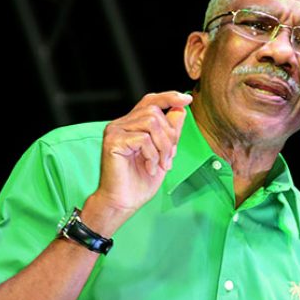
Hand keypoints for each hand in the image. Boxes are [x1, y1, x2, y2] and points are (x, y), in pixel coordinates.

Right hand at [92, 91, 191, 216]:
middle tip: (169, 159)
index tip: (187, 100)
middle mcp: (120, 124)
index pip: (150, 101)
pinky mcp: (113, 141)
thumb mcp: (163, 154)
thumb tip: (181, 110)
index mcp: (131, 124)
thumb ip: (170, 132)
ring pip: (151, 123)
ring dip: (163, 146)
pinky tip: (150, 168)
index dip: (169, 97)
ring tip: (160, 164)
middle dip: (169, 136)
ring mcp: (115, 131)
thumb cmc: (140, 181)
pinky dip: (152, 155)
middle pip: (154, 112)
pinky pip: (143, 139)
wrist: (123, 202)